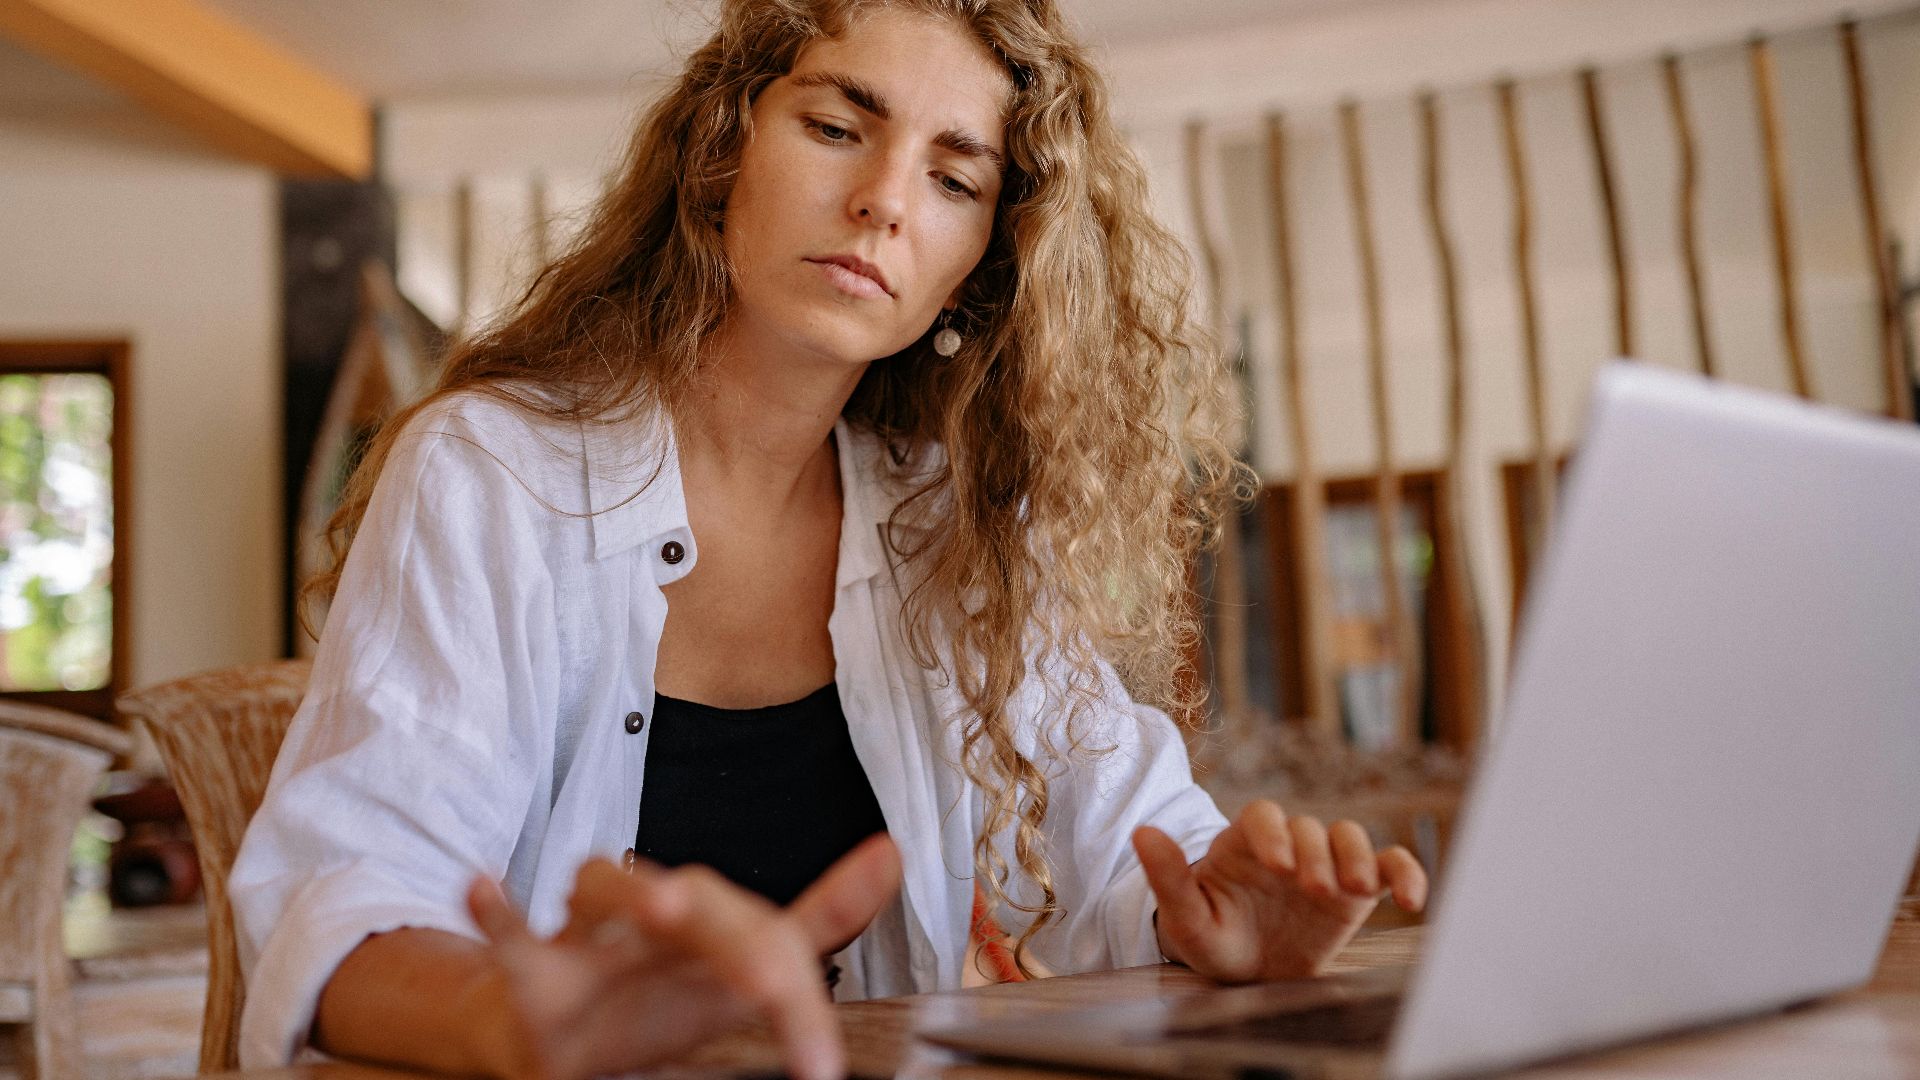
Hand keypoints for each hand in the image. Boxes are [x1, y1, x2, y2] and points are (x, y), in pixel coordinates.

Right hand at [463, 832, 900, 1079]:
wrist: (566, 1028)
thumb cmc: (663, 992)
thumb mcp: (748, 965)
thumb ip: (824, 914)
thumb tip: (892, 850)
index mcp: (712, 920)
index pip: (764, 934)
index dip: (796, 997)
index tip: (817, 1065)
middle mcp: (654, 914)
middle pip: (696, 901)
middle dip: (728, 929)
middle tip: (763, 974)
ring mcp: (590, 937)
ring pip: (602, 887)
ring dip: (631, 894)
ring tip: (660, 906)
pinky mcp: (532, 970)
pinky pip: (510, 937)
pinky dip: (497, 912)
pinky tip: (484, 889)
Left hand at [1134, 800, 1426, 982]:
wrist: (1248, 972)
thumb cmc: (1213, 939)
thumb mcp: (1186, 917)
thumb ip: (1169, 877)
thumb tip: (1142, 833)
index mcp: (1246, 843)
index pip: (1263, 816)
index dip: (1274, 833)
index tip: (1278, 867)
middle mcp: (1290, 845)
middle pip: (1312, 827)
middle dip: (1317, 854)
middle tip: (1314, 890)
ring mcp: (1327, 864)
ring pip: (1351, 837)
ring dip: (1359, 857)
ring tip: (1359, 889)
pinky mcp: (1358, 890)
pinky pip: (1390, 867)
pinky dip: (1407, 873)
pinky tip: (1414, 899)